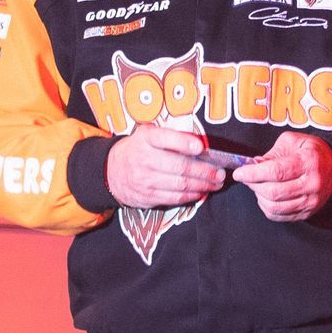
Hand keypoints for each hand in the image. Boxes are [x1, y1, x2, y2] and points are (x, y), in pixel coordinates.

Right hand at [105, 121, 226, 209]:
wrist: (110, 171)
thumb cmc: (138, 149)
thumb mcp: (147, 134)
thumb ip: (169, 136)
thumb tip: (200, 144)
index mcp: (146, 139)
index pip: (165, 138)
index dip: (184, 143)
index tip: (201, 147)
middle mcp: (144, 159)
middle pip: (180, 166)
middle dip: (204, 171)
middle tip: (220, 173)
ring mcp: (145, 180)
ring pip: (180, 185)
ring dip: (203, 185)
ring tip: (216, 183)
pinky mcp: (147, 196)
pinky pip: (174, 198)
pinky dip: (191, 196)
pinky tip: (201, 192)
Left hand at [235, 129, 331, 222]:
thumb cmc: (310, 151)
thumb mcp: (292, 142)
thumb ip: (271, 154)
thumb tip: (253, 165)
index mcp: (308, 161)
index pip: (276, 171)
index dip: (253, 173)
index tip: (239, 172)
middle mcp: (312, 183)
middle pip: (273, 191)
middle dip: (253, 185)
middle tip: (246, 177)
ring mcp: (311, 201)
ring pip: (275, 207)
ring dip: (259, 197)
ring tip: (257, 186)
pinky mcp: (307, 212)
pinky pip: (280, 216)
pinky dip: (266, 208)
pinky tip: (265, 197)